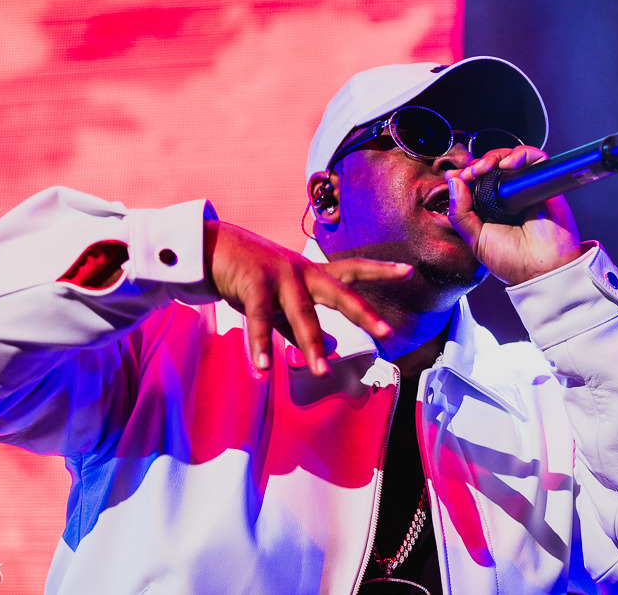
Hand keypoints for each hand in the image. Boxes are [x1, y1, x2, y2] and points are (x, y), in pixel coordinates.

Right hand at [204, 220, 412, 376]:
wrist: (209, 246)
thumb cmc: (250, 274)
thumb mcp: (280, 299)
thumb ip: (303, 324)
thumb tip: (332, 345)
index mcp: (312, 273)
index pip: (353, 270)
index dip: (380, 271)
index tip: (408, 270)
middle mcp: (301, 272)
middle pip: (339, 292)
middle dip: (363, 313)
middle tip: (387, 331)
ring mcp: (279, 275)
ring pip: (302, 313)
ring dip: (311, 344)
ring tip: (321, 372)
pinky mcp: (252, 283)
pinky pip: (260, 319)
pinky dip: (260, 345)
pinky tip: (263, 367)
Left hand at [445, 146, 583, 285]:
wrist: (539, 270)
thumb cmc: (511, 260)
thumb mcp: (475, 239)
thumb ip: (460, 213)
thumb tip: (453, 182)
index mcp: (490, 208)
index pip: (476, 180)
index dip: (466, 174)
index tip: (457, 178)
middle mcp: (508, 196)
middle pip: (492, 164)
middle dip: (477, 163)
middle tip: (470, 173)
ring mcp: (526, 189)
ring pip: (511, 157)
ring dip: (494, 156)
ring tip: (485, 168)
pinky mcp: (544, 184)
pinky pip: (536, 158)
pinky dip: (521, 154)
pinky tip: (507, 166)